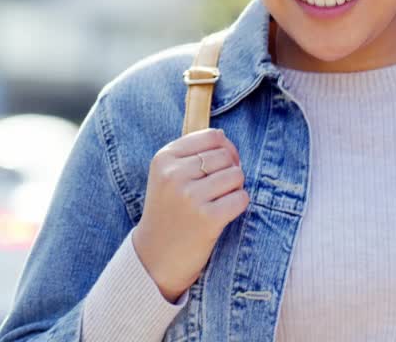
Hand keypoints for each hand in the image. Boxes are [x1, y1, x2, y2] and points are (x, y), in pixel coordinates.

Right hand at [132, 128, 249, 302]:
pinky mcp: (207, 219)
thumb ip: (191, 154)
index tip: (222, 165)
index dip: (226, 148)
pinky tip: (223, 214)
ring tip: (218, 202)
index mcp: (164, 158)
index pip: (212, 136)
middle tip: (218, 190)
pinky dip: (238, 205)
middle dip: (231, 170)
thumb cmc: (167, 213)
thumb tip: (224, 137)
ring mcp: (190, 197)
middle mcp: (174, 175)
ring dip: (235, 189)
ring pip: (236, 176)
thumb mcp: (166, 176)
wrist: (154, 258)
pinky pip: (241, 198)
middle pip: (226, 156)